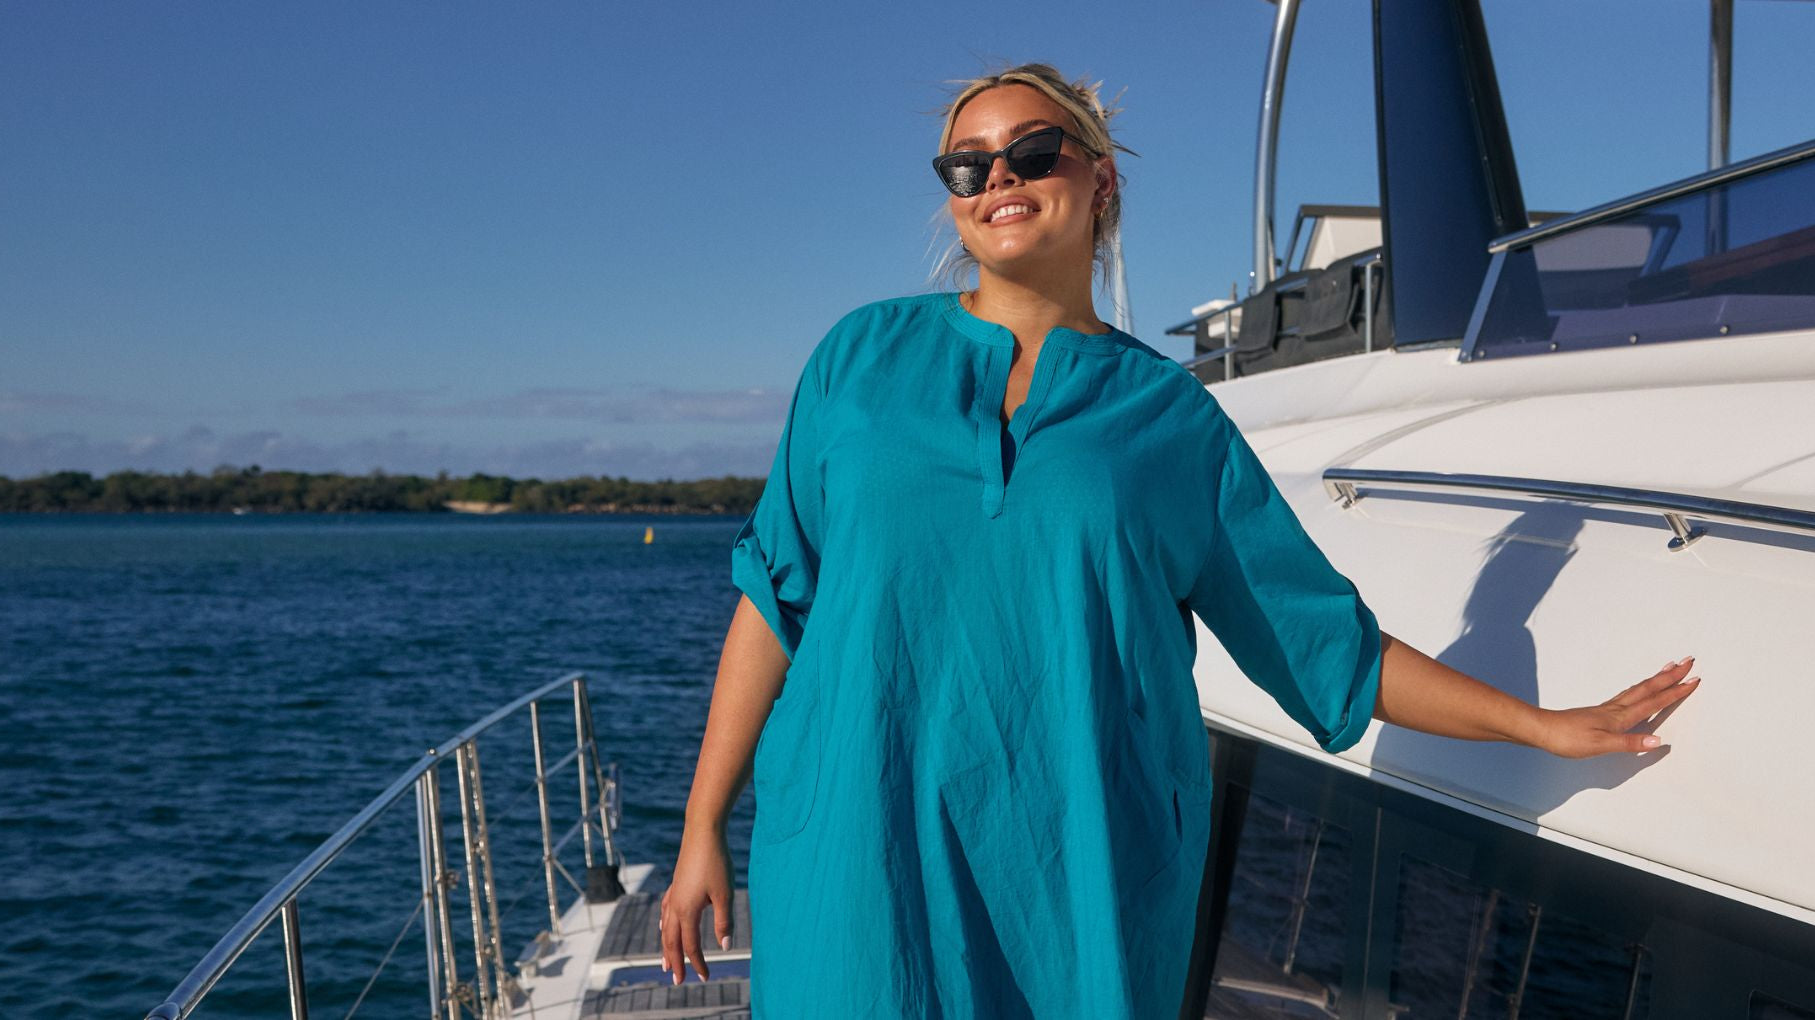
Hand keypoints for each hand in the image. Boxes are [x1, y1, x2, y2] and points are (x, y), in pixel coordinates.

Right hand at [659, 823, 735, 984]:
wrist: (703, 831)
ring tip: (665, 963)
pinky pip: (665, 911)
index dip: (698, 963)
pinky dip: (664, 925)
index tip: (705, 978)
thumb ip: (724, 921)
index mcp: (687, 911)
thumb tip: (725, 947)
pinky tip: (664, 926)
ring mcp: (673, 893)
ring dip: (666, 947)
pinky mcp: (676, 884)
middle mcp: (675, 905)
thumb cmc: (717, 861)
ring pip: (665, 928)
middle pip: (672, 941)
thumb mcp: (725, 894)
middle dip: (675, 962)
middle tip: (676, 981)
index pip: (690, 945)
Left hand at [1536, 657, 1700, 757]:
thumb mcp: (1600, 745)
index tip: (1694, 679)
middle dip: (1670, 676)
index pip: (1653, 701)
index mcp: (1620, 716)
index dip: (1675, 691)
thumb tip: (1658, 740)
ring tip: (1670, 668)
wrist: (1542, 730)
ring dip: (1657, 679)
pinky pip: (1628, 695)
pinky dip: (1641, 688)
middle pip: (1648, 688)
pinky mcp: (1601, 712)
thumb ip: (1629, 742)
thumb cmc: (1568, 739)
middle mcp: (1616, 708)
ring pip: (1639, 689)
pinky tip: (1640, 690)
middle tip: (1689, 661)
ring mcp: (1608, 708)